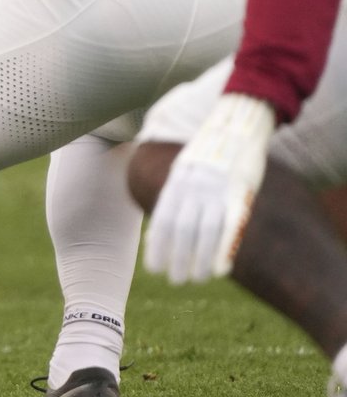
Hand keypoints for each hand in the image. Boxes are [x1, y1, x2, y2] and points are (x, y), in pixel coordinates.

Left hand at [143, 93, 275, 283]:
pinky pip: (233, 222)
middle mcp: (195, 182)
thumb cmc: (209, 149)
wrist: (238, 116)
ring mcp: (219, 185)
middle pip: (182, 228)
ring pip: (206, 229)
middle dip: (177, 257)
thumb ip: (172, 194)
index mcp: (178, 177)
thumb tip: (156, 226)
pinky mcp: (243, 188)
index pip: (163, 218)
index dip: (158, 245)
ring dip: (200, 258)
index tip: (154, 268)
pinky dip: (225, 247)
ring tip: (196, 279)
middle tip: (175, 280)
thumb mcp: (184, 167)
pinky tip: (221, 268)